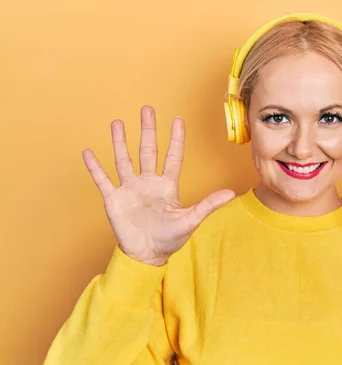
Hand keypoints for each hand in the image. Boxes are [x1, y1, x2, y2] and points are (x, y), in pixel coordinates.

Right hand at [82, 105, 234, 265]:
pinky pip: (103, 180)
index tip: (177, 119)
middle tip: (147, 109)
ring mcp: (130, 189)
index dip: (175, 139)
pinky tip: (88, 153)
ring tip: (117, 123)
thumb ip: (208, 204)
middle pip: (148, 151)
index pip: (173, 156)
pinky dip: (95, 167)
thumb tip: (230, 193)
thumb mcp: (190, 220)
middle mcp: (148, 182)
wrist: (147, 255)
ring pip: (124, 160)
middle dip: (148, 130)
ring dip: (120, 142)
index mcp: (167, 186)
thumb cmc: (170, 239)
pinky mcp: (114, 199)